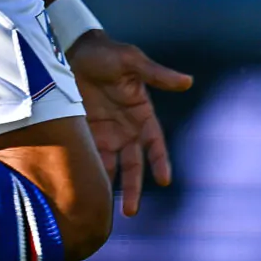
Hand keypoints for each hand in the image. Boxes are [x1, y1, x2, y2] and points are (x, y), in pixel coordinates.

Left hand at [68, 31, 189, 216]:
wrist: (72, 50)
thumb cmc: (107, 54)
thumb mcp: (132, 61)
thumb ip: (157, 75)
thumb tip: (188, 81)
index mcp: (142, 114)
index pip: (155, 144)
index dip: (160, 161)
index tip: (164, 179)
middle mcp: (126, 129)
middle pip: (133, 165)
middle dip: (133, 187)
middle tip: (131, 210)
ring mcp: (105, 134)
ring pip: (110, 167)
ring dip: (109, 187)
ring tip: (103, 210)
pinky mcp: (83, 134)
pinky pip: (87, 157)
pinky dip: (86, 173)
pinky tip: (82, 190)